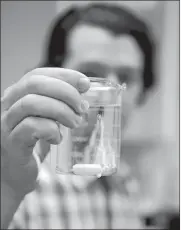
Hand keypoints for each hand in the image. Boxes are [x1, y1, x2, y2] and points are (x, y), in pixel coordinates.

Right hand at [1, 68, 89, 196]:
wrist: (16, 173)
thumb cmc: (34, 142)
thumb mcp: (48, 117)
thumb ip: (60, 103)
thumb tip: (82, 90)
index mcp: (18, 95)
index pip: (38, 74)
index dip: (64, 75)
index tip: (85, 83)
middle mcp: (8, 105)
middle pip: (34, 84)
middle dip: (65, 92)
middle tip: (81, 107)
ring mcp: (6, 124)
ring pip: (31, 103)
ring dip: (61, 111)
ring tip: (74, 123)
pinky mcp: (11, 143)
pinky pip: (31, 127)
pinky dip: (51, 130)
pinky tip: (57, 138)